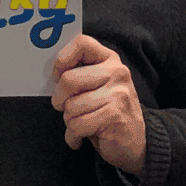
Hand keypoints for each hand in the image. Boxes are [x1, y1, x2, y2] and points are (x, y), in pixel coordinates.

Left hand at [51, 34, 146, 174]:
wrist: (134, 143)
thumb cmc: (107, 113)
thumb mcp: (97, 87)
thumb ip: (79, 74)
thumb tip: (51, 75)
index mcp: (110, 60)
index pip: (82, 43)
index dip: (62, 60)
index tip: (58, 77)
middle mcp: (117, 72)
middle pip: (68, 80)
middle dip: (60, 100)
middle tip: (66, 108)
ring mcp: (118, 94)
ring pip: (71, 107)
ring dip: (69, 121)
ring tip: (82, 124)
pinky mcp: (115, 115)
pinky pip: (78, 125)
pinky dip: (74, 136)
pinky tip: (81, 138)